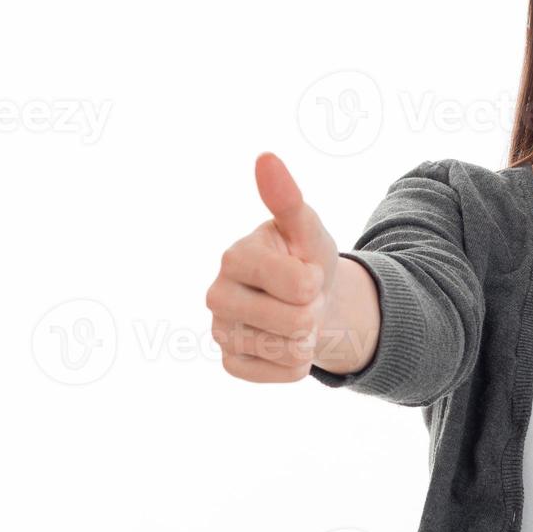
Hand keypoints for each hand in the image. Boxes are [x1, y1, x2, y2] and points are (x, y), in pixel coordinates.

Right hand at [205, 152, 339, 382]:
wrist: (310, 302)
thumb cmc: (306, 258)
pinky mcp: (230, 362)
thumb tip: (265, 157)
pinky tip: (287, 343)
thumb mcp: (308, 229)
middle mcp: (217, 294)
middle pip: (296, 321)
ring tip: (296, 319)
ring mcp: (220, 331)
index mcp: (235, 256)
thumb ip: (288, 199)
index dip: (316, 281)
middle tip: (303, 299)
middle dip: (313, 311)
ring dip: (306, 338)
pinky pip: (278, 374)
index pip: (297, 284)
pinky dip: (295, 364)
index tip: (307, 272)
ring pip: (288, 350)